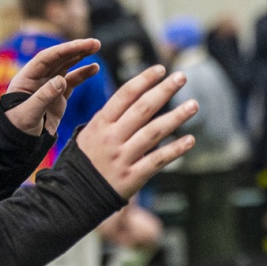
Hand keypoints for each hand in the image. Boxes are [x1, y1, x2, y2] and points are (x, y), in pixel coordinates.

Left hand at [3, 39, 102, 138]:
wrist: (18, 145)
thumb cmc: (17, 129)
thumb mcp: (28, 114)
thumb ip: (43, 97)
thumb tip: (60, 80)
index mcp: (26, 78)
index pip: (46, 58)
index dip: (64, 50)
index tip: (82, 45)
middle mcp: (37, 79)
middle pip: (58, 59)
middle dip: (76, 49)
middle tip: (95, 43)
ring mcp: (48, 87)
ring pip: (66, 67)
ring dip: (80, 56)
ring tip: (95, 47)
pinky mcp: (58, 97)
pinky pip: (72, 81)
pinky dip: (83, 74)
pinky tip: (94, 68)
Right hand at [74, 65, 197, 196]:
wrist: (72, 196)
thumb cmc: (85, 160)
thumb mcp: (88, 133)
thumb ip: (109, 117)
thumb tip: (132, 96)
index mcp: (100, 124)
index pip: (124, 95)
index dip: (144, 80)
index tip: (161, 69)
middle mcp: (112, 138)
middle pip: (142, 109)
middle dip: (164, 90)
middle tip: (182, 77)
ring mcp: (123, 157)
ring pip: (153, 132)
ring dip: (176, 117)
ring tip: (193, 105)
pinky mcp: (132, 177)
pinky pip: (157, 160)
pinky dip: (175, 150)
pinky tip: (190, 140)